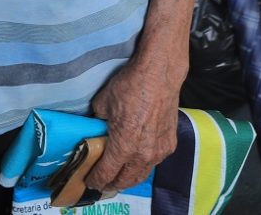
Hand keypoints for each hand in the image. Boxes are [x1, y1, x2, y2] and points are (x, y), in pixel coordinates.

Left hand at [85, 61, 179, 192]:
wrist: (159, 75)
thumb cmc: (130, 86)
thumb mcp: (103, 103)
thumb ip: (97, 120)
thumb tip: (94, 126)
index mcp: (123, 146)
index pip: (107, 172)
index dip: (97, 179)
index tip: (90, 182)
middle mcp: (142, 154)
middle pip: (125, 180)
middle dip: (112, 184)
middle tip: (103, 184)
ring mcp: (159, 151)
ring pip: (142, 174)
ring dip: (129, 178)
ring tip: (119, 178)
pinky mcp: (170, 144)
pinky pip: (154, 162)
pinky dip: (143, 166)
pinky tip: (137, 162)